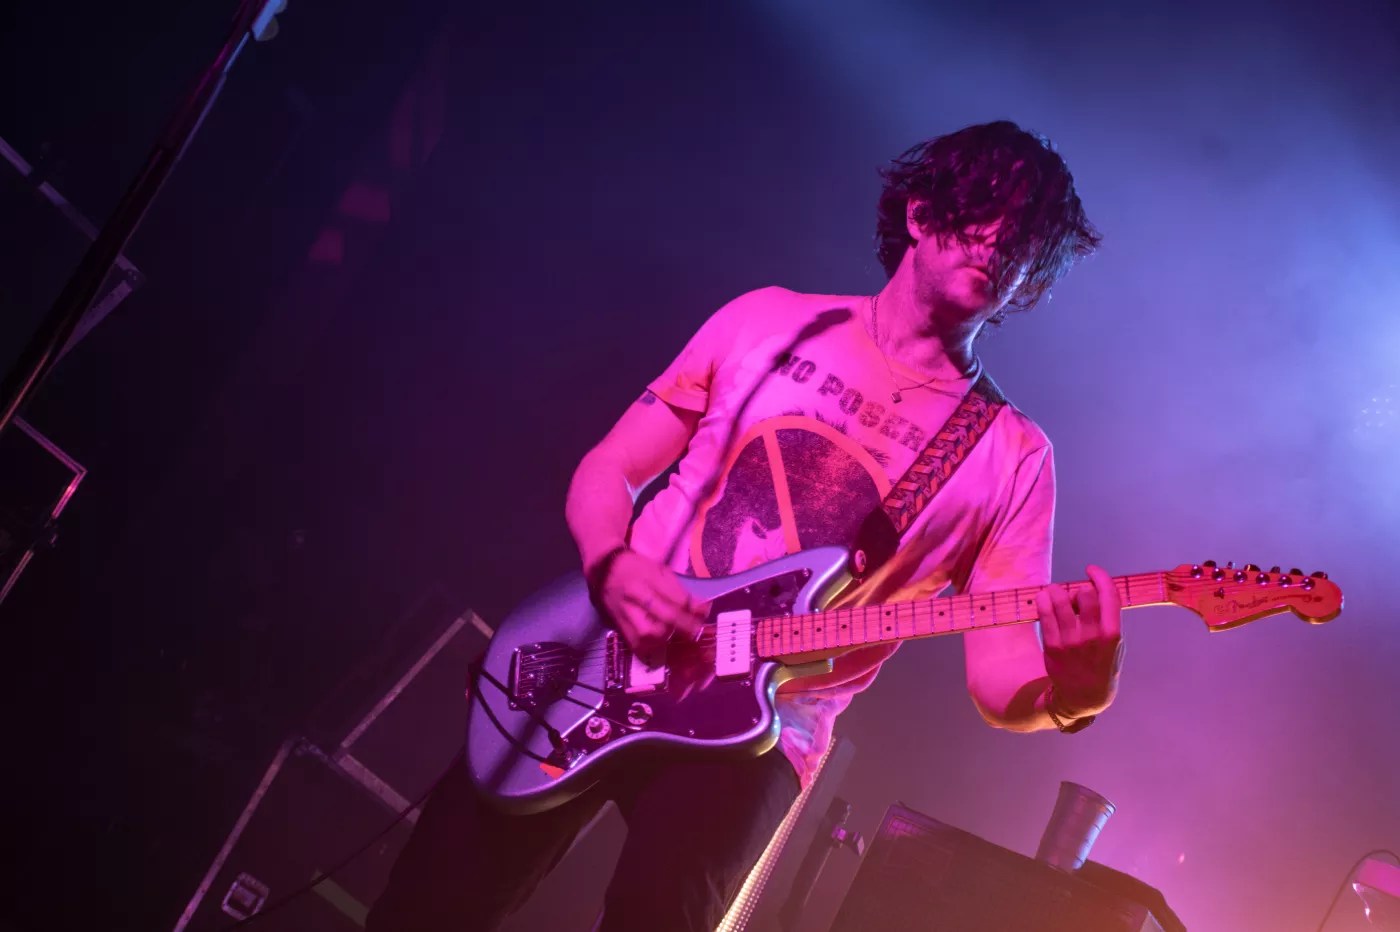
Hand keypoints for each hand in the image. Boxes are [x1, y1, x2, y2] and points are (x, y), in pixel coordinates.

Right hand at [592, 550, 707, 665]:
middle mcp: (634, 597)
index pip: (675, 599)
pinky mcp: (618, 627)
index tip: (704, 614)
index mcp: (647, 578)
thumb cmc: (637, 568)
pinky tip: (658, 641)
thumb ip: (681, 592)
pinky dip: (651, 647)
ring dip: (667, 638)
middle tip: (694, 630)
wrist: (605, 570)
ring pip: (649, 635)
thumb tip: (702, 610)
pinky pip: (637, 645)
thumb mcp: (661, 571)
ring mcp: (624, 613)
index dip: (693, 610)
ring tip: (675, 634)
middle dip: (683, 627)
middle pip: (663, 619)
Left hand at [1035, 564, 1123, 717]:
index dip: (1100, 576)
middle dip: (1079, 588)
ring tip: (1056, 593)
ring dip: (1057, 590)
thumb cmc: (1102, 665)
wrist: (1083, 697)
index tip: (1091, 569)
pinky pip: (1044, 613)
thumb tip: (1094, 589)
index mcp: (1112, 634)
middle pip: (1083, 594)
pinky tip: (1044, 598)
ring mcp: (1070, 641)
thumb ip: (1108, 619)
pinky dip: (1043, 600)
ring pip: (1060, 599)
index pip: (1109, 595)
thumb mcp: (1116, 645)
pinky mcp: (1052, 646)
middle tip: (1075, 596)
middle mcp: (1092, 636)